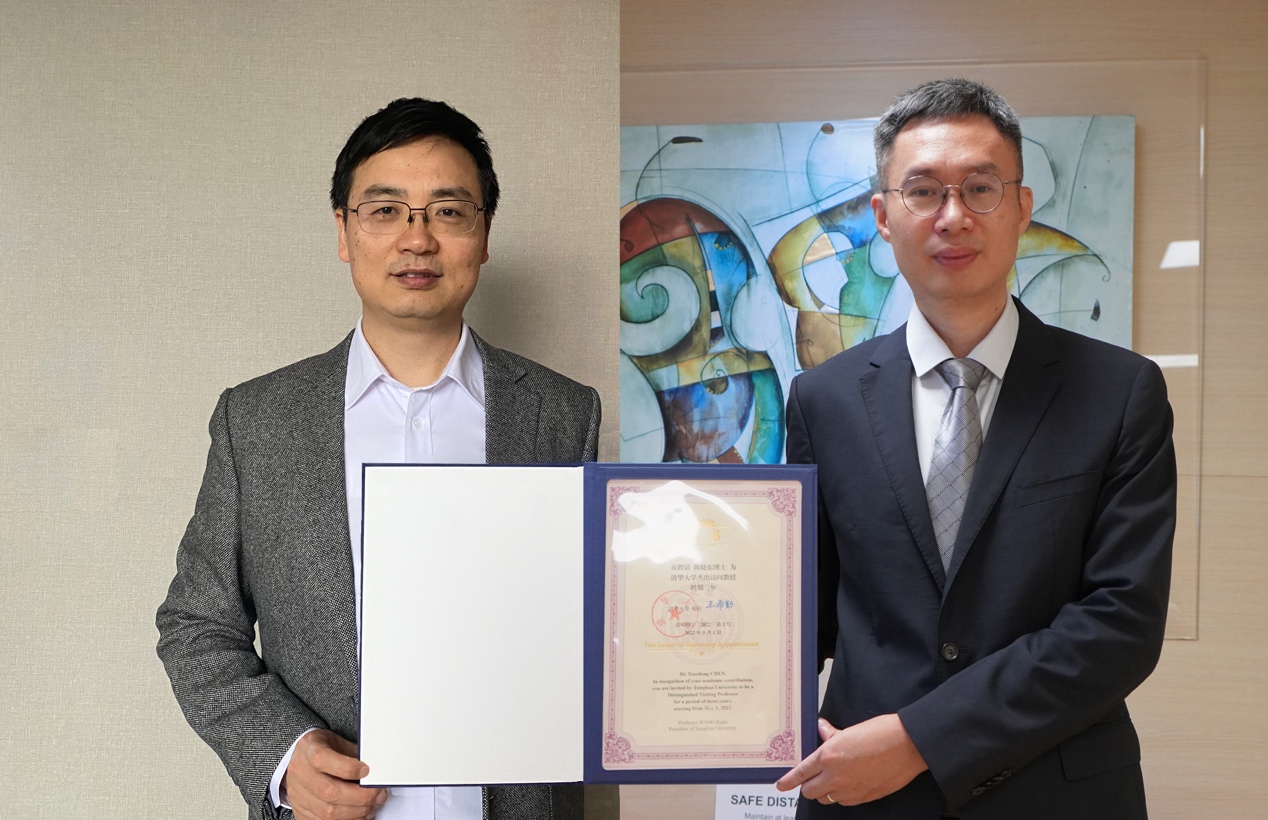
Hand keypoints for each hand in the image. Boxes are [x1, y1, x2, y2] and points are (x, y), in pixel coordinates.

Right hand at [283, 729, 388, 819]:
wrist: (299, 759)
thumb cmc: (322, 748)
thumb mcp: (338, 742)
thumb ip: (354, 754)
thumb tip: (375, 770)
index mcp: (310, 750)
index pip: (323, 759)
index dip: (348, 767)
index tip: (367, 770)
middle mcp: (301, 774)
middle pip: (329, 791)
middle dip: (360, 796)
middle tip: (378, 794)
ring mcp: (299, 795)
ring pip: (328, 812)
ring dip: (356, 812)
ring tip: (371, 806)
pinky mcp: (301, 811)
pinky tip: (358, 814)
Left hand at [775, 714, 927, 805]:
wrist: (908, 746)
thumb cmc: (881, 734)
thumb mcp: (850, 730)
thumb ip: (832, 734)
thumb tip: (822, 729)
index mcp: (828, 756)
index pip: (801, 772)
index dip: (788, 781)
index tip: (781, 785)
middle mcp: (835, 776)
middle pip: (810, 791)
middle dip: (807, 786)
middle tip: (811, 779)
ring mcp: (850, 790)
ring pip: (827, 798)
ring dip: (826, 791)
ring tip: (834, 779)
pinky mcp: (864, 797)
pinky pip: (845, 802)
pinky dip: (842, 795)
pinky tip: (850, 783)